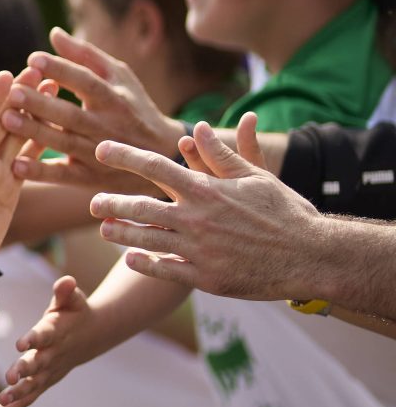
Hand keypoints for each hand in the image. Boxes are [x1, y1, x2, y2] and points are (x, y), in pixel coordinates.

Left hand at [0, 69, 34, 286]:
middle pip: (2, 123)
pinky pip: (29, 162)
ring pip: (19, 138)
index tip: (6, 75)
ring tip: (54, 87)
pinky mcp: (11, 190)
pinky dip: (43, 144)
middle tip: (39, 68)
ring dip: (35, 113)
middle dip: (18, 96)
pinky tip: (60, 125)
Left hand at [0, 275, 87, 406]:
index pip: (45, 335)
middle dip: (24, 372)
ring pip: (31, 387)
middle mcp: (52, 356)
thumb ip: (66, 292)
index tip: (22, 343)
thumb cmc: (74, 313)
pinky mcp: (42, 384)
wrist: (90, 336)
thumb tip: (66, 280)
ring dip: (16, 396)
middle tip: (10, 379)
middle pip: (38, 365)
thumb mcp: (72, 300)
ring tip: (0, 402)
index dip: (34, 338)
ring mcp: (48, 373)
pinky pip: (26, 400)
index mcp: (56, 332)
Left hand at [3, 30, 185, 193]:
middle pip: (70, 115)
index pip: (87, 82)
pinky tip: (16, 164)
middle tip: (12, 92)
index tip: (33, 58)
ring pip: (63, 143)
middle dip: (41, 104)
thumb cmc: (133, 105)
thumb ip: (86, 56)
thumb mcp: (119, 77)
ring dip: (35, 132)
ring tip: (5, 119)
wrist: (161, 154)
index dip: (62, 70)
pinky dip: (40, 172)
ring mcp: (99, 154)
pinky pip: (63, 175)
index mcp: (115, 98)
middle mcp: (107, 126)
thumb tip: (54, 33)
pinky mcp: (90, 177)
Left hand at [92, 117, 323, 300]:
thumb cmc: (285, 212)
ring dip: (119, 233)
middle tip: (94, 202)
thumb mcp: (255, 177)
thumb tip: (196, 128)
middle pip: (140, 207)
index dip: (125, 156)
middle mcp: (197, 219)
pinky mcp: (205, 278)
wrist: (312, 256)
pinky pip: (163, 270)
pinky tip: (130, 258)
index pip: (156, 166)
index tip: (101, 149)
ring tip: (104, 229)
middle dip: (111, 204)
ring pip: (145, 239)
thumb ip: (220, 154)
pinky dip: (143, 263)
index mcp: (207, 190)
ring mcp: (199, 251)